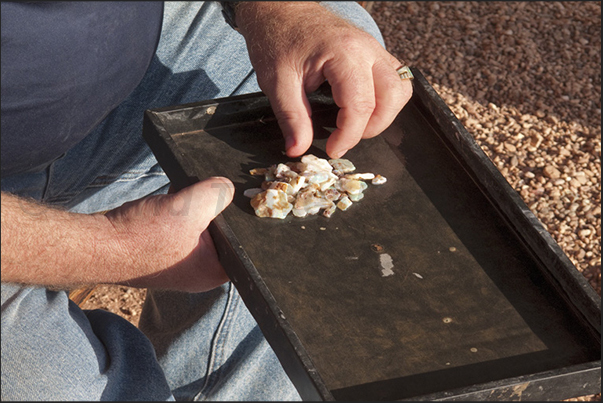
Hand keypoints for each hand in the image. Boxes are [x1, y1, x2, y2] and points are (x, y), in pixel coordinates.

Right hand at [105, 177, 233, 292]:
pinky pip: (182, 225)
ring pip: (201, 225)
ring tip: (185, 198)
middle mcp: (201, 271)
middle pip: (224, 232)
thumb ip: (216, 194)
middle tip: (212, 193)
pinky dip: (179, 209)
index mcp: (215, 272)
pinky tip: (174, 197)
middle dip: (218, 210)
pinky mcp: (164, 249)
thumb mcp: (190, 208)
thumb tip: (227, 186)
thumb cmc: (141, 237)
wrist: (96, 245)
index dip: (244, 219)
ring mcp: (181, 261)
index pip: (245, 245)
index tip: (241, 199)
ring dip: (195, 207)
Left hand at [236, 2, 412, 158]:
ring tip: (356, 125)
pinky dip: (385, 99)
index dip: (349, 135)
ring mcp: (373, 48)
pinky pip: (394, 79)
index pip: (360, 105)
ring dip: (384, 114)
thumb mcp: (277, 83)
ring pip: (400, 88)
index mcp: (343, 53)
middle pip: (392, 97)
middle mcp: (366, 48)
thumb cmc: (278, 39)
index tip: (332, 149)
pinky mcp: (373, 52)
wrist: (279, 10)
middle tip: (344, 138)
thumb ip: (291, 119)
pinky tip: (361, 108)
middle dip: (372, 127)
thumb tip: (298, 149)